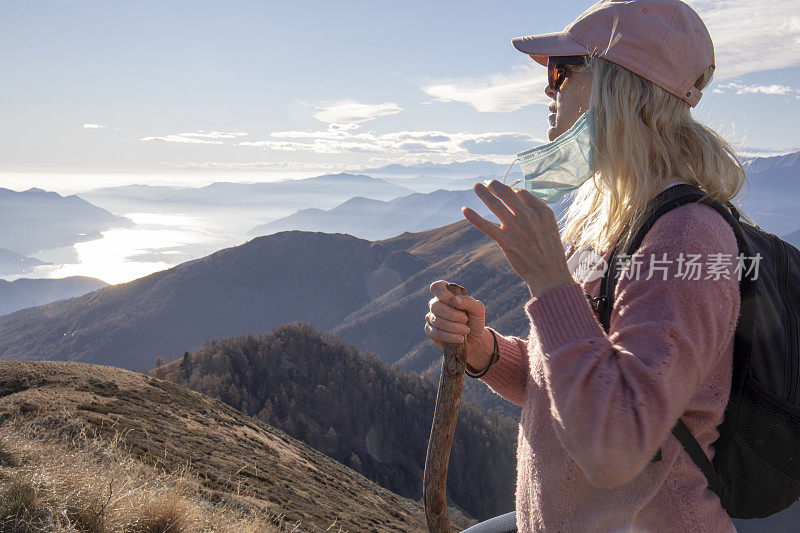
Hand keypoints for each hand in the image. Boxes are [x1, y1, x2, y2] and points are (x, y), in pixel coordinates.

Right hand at [425, 280, 493, 372]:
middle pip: (436, 306)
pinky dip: (449, 336)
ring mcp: (431, 318)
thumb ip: (468, 301)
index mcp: (446, 295)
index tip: (454, 302)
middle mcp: (436, 304)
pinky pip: (436, 333)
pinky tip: (459, 338)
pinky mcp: (430, 331)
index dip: (443, 294)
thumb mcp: (478, 309)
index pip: (436, 287)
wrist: (475, 339)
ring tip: (466, 331)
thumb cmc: (475, 320)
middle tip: (465, 320)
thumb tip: (454, 300)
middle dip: (453, 315)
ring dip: (454, 327)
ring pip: (436, 321)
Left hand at [463, 180, 573, 298]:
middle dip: (494, 185)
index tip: (506, 193)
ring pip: (495, 205)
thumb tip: (519, 196)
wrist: (549, 274)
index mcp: (542, 211)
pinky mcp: (506, 241)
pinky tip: (465, 210)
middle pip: (507, 192)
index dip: (511, 191)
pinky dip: (474, 217)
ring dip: (483, 193)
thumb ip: (536, 210)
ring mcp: (516, 228)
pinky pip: (486, 226)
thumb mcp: (550, 225)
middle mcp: (529, 216)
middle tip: (488, 182)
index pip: (521, 192)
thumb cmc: (549, 250)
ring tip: (476, 186)